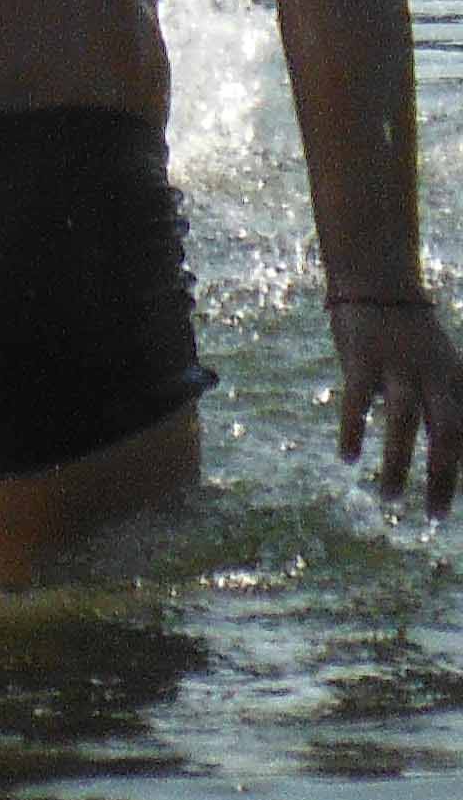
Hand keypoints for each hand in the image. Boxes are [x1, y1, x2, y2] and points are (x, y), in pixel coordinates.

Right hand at [331, 298, 462, 512]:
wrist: (378, 283)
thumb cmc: (410, 337)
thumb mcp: (441, 368)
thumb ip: (446, 407)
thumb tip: (451, 458)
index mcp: (457, 381)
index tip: (456, 506)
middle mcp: (434, 376)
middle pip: (447, 432)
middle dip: (445, 477)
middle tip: (437, 515)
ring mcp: (397, 366)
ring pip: (404, 422)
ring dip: (399, 463)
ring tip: (390, 498)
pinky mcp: (361, 357)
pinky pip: (358, 400)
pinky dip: (354, 430)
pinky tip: (348, 457)